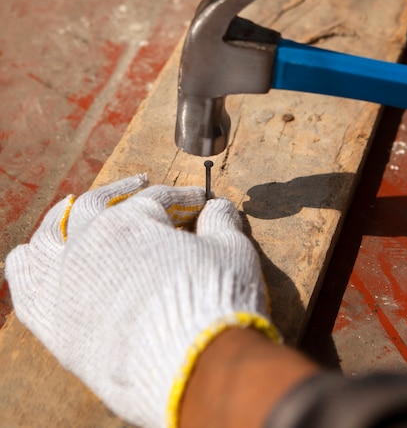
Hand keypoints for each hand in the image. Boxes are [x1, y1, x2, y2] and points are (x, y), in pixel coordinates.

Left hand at [6, 176, 278, 427]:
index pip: (155, 200)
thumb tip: (219, 208)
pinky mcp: (54, 324)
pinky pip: (25, 286)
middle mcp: (89, 244)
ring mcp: (66, 282)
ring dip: (61, 217)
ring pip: (49, 236)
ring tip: (70, 207)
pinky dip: (26, 265)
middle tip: (141, 183)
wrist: (193, 371)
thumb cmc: (214, 304)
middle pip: (97, 204)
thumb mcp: (232, 252)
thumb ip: (221, 222)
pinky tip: (32, 255)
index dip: (181, 197)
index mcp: (130, 222)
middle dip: (123, 189)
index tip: (198, 202)